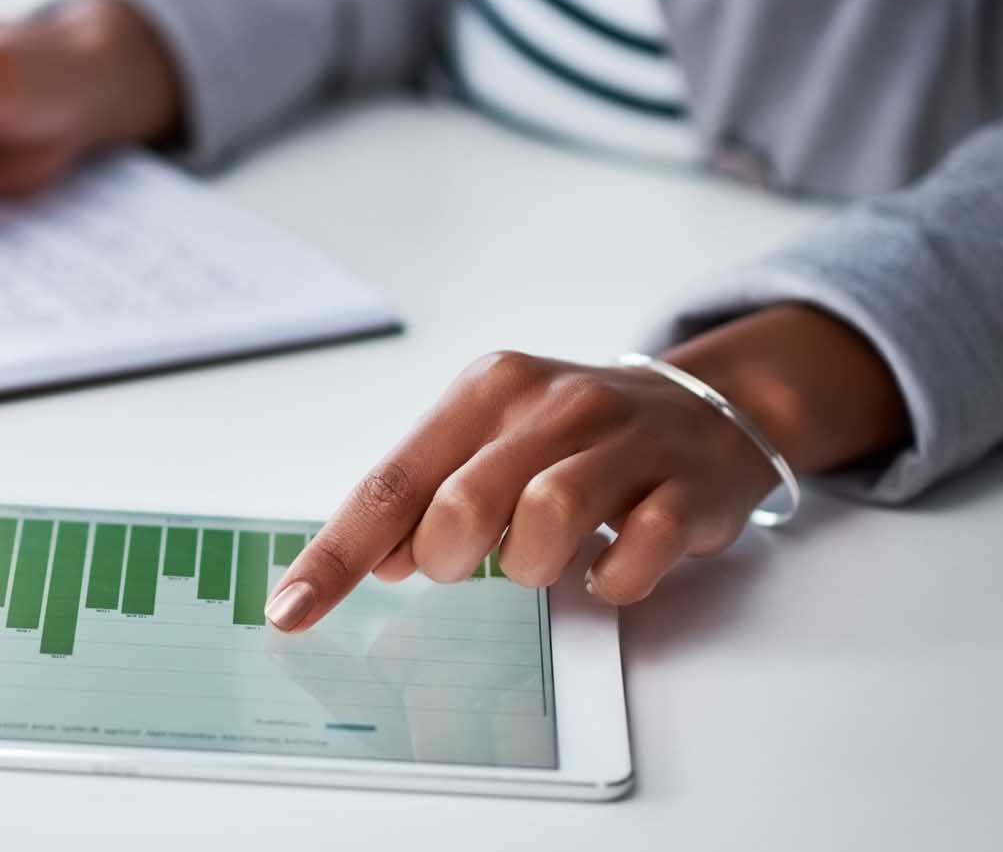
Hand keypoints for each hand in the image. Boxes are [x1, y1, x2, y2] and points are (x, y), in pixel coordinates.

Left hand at [265, 305, 909, 628]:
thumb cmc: (576, 438)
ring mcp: (626, 441)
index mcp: (487, 390)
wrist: (713, 406)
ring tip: (541, 561)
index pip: (390, 482)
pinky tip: (604, 565)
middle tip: (464, 563)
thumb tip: (378, 560)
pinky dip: (609, 578)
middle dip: (447, 557)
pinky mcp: (688, 486)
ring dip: (529, 567)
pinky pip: (635, 553)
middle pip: (462, 502)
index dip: (337, 556)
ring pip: (547, 518)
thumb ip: (428, 495)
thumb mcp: (491, 445)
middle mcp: (553, 403)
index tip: (290, 612)